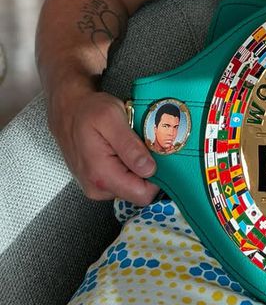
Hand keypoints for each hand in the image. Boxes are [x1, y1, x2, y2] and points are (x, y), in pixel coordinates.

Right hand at [48, 84, 159, 203]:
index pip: (142, 194)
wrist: (68, 110)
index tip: (159, 156)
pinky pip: (121, 181)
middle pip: (138, 192)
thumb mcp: (112, 118)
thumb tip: (149, 169)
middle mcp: (98, 188)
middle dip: (147, 170)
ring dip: (137, 167)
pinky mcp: (96, 182)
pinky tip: (123, 149)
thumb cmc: (89, 111)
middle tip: (144, 145)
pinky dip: (128, 167)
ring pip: (131, 186)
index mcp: (102, 175)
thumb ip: (130, 146)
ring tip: (131, 144)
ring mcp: (96, 187)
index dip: (157, 178)